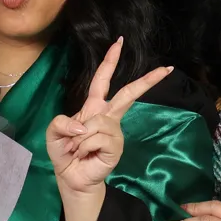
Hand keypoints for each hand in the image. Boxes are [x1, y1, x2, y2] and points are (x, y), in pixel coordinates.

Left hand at [46, 38, 172, 194]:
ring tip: (77, 148)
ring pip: (97, 123)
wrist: (70, 177)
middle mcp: (108, 116)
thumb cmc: (64, 151)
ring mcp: (114, 131)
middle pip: (128, 94)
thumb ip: (61, 122)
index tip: (119, 42)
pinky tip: (86, 154)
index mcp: (94, 107)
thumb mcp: (53, 132)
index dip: (110, 61)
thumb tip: (84, 126)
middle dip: (147, 81)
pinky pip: (98, 138)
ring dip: (80, 137)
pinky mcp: (116, 147)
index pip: (103, 80)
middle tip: (166, 68)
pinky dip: (85, 146)